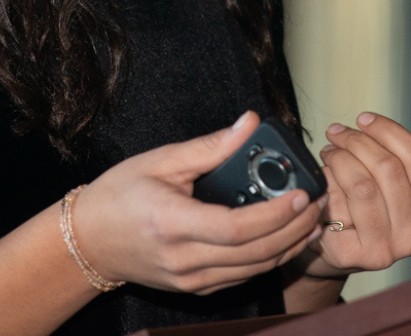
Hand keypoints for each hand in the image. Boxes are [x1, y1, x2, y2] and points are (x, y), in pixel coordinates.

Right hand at [73, 111, 325, 294]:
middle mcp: (184, 260)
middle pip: (254, 254)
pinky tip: (288, 237)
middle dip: (295, 230)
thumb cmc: (120, 193)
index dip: (275, 215)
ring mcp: (190, 280)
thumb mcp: (162, 159)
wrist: (89, 240)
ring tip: (315, 219)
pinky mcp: (195, 287)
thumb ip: (210, 146)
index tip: (302, 194)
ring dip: (290, 246)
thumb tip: (250, 123)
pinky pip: (242, 276)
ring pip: (254, 270)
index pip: (236, 229)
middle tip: (321, 202)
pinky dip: (270, 258)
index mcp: (173, 223)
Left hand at [300, 112, 410, 277]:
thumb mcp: (386, 182)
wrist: (332, 246)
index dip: (389, 131)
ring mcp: (385, 249)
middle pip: (388, 167)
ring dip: (339, 157)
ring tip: (328, 151)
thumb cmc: (361, 204)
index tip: (364, 118)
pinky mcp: (353, 255)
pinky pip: (338, 202)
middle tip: (336, 133)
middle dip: (356, 140)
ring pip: (363, 184)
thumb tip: (366, 122)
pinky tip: (322, 177)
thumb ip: (388, 156)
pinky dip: (327, 182)